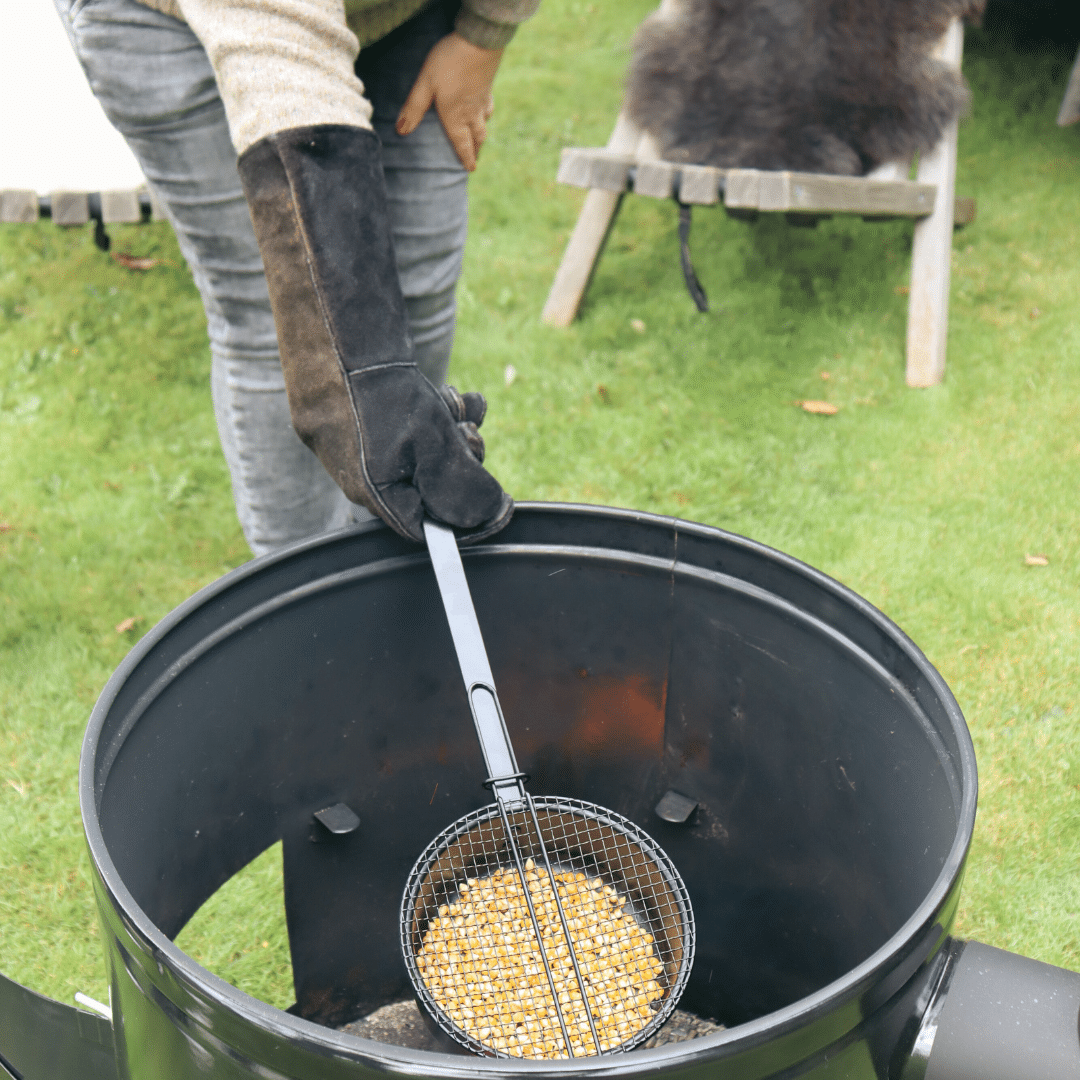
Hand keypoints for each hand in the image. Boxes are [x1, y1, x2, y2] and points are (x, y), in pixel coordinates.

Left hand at [396, 32, 502, 170]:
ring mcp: (482, 99)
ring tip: (480, 141)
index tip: (470, 169)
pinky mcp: (488, 85)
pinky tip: (485, 111)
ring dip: (482, 136)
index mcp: (455, 116)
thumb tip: (401, 132)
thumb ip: (414, 107)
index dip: (465, 157)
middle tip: (474, 161)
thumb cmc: (449, 62)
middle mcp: (472, 112)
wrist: (479, 40)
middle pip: (477, 138)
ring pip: (485, 124)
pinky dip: (487, 115)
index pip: (461, 143)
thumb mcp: (425, 84)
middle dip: (476, 151)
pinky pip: (488, 107)